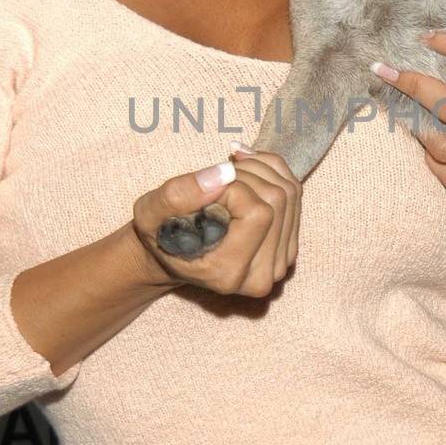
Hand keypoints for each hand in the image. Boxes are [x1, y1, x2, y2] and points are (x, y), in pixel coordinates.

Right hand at [131, 151, 300, 295]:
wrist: (172, 253)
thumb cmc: (159, 233)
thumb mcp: (150, 212)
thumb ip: (180, 194)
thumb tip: (225, 173)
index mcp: (228, 273)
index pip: (258, 213)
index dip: (234, 187)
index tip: (207, 185)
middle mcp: (260, 276)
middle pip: (278, 200)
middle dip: (248, 173)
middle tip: (217, 172)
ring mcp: (280, 263)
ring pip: (290, 192)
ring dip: (260, 168)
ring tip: (227, 170)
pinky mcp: (288, 247)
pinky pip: (294, 194)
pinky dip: (271, 171)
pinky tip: (244, 170)